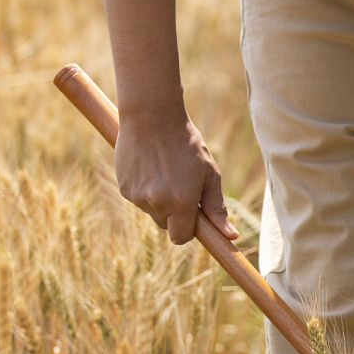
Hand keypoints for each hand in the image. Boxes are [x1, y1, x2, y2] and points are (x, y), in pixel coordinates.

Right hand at [114, 107, 238, 245]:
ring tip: (165, 170)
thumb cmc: (187, 143)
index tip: (193, 218)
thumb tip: (230, 237)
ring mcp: (137, 196)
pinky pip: (138, 198)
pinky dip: (144, 189)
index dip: (188, 230)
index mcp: (181, 202)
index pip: (181, 238)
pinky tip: (150, 167)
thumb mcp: (209, 174)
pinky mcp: (123, 187)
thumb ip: (217, 208)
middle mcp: (156, 203)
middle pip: (165, 226)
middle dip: (174, 214)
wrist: (151, 115)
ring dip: (159, 200)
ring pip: (151, 211)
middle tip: (181, 186)